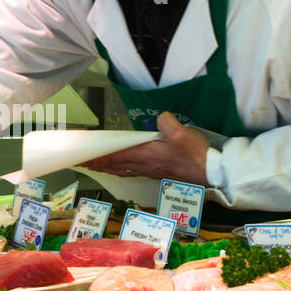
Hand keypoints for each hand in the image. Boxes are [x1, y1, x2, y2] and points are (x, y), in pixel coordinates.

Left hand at [81, 112, 211, 184]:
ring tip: (92, 164)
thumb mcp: (181, 133)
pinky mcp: (157, 171)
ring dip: (105, 166)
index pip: (114, 154)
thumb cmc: (195, 154)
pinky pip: (130, 170)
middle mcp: (143, 164)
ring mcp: (150, 169)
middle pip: (113, 164)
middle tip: (79, 161)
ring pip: (121, 168)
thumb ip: (167, 122)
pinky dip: (118, 169)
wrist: (212, 172)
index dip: (96, 155)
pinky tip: (118, 168)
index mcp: (145, 155)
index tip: (80, 156)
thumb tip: (160, 118)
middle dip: (95, 162)